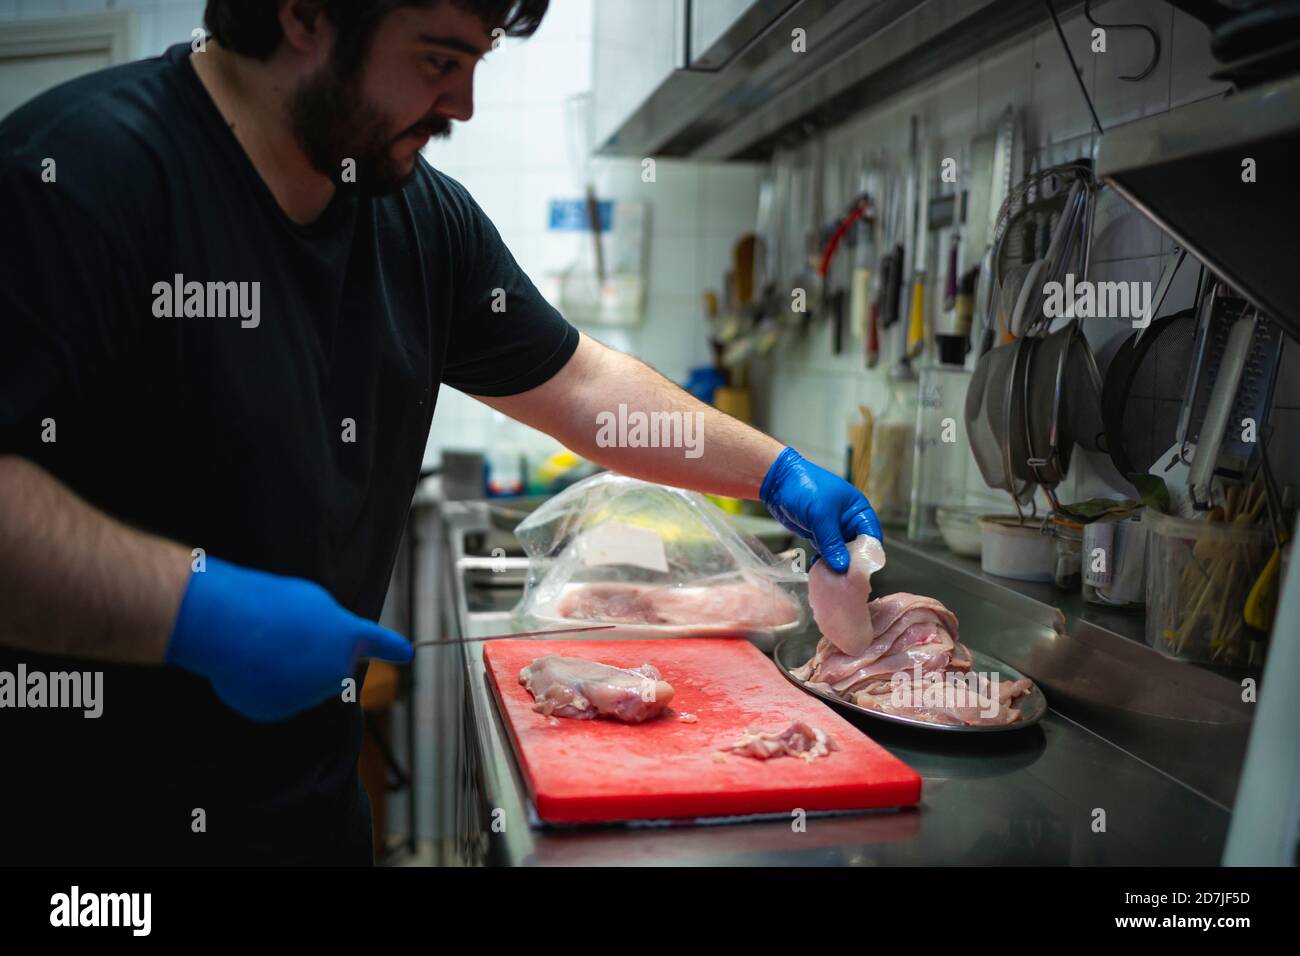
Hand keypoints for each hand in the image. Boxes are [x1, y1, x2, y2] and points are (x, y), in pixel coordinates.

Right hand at [166, 557, 411, 721]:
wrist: (228, 624)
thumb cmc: (270, 603)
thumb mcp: (313, 602)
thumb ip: (330, 629)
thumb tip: (326, 650)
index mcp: (348, 637)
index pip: (379, 643)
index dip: (393, 648)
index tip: (406, 653)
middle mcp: (336, 670)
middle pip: (335, 671)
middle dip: (318, 660)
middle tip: (289, 638)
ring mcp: (307, 695)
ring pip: (304, 687)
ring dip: (290, 673)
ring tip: (264, 648)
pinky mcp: (278, 711)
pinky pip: (277, 700)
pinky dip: (265, 687)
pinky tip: (250, 667)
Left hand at [759, 446, 882, 573]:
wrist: (777, 481)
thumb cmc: (804, 489)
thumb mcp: (821, 516)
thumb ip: (832, 542)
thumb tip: (843, 567)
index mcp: (858, 510)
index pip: (872, 536)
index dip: (868, 554)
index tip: (860, 571)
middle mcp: (850, 521)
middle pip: (858, 548)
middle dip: (852, 563)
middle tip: (844, 579)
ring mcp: (834, 529)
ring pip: (842, 553)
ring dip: (837, 564)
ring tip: (831, 577)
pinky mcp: (820, 536)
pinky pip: (828, 553)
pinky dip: (825, 561)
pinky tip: (818, 567)